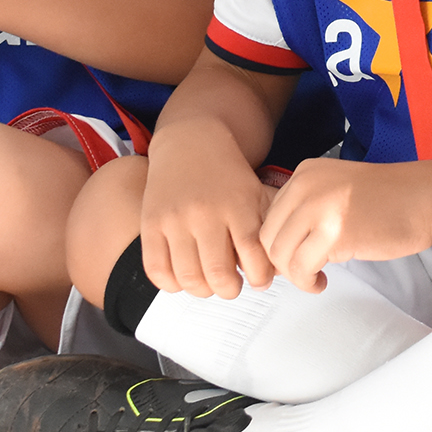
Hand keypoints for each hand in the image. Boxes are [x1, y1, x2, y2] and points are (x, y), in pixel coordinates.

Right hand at [140, 121, 276, 299]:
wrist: (190, 141)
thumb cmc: (226, 174)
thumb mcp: (256, 193)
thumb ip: (269, 229)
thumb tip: (281, 269)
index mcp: (237, 205)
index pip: (254, 258)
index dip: (260, 279)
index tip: (259, 280)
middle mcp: (205, 213)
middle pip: (219, 275)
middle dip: (230, 290)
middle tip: (232, 284)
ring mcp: (175, 219)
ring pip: (188, 278)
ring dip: (203, 290)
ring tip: (209, 281)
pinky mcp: (151, 223)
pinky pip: (157, 270)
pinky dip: (171, 284)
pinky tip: (183, 275)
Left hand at [259, 157, 431, 293]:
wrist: (426, 197)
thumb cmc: (390, 199)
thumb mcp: (337, 189)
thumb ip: (308, 208)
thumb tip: (280, 247)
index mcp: (305, 173)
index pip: (269, 216)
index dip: (277, 244)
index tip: (292, 259)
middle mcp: (306, 186)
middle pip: (268, 237)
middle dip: (280, 264)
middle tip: (301, 273)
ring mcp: (320, 208)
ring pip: (281, 255)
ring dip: (295, 276)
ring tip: (314, 278)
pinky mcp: (336, 233)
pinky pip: (303, 268)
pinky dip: (308, 282)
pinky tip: (323, 281)